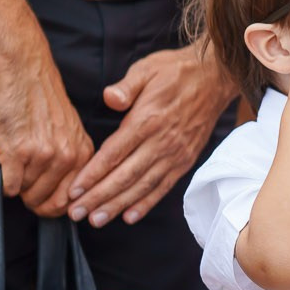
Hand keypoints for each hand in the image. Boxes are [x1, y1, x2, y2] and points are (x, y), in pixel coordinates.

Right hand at [0, 41, 94, 215]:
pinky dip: (4, 182)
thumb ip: (68, 158)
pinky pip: (9, 184)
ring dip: (18, 187)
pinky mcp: (16, 151)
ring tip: (15, 167)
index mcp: (82, 152)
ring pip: (27, 193)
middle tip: (25, 188)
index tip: (42, 201)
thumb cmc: (39, 97)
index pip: (72, 200)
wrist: (20, 66)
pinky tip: (4, 166)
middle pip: (49, 201)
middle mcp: (66, 156)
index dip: (54, 206)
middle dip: (34, 200)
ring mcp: (42, 154)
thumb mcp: (68, 129)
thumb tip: (60, 192)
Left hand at [66, 45, 236, 225]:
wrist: (215, 78)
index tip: (74, 191)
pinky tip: (130, 216)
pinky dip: (146, 203)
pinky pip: (163, 186)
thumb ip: (126, 87)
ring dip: (118, 205)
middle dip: (98, 197)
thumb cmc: (175, 72)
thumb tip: (110, 98)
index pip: (114, 154)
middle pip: (125, 176)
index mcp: (147, 120)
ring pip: (142, 186)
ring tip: (97, 220)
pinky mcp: (185, 160)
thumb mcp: (146, 69)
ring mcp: (175, 154)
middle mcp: (161, 142)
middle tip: (76, 214)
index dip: (92, 174)